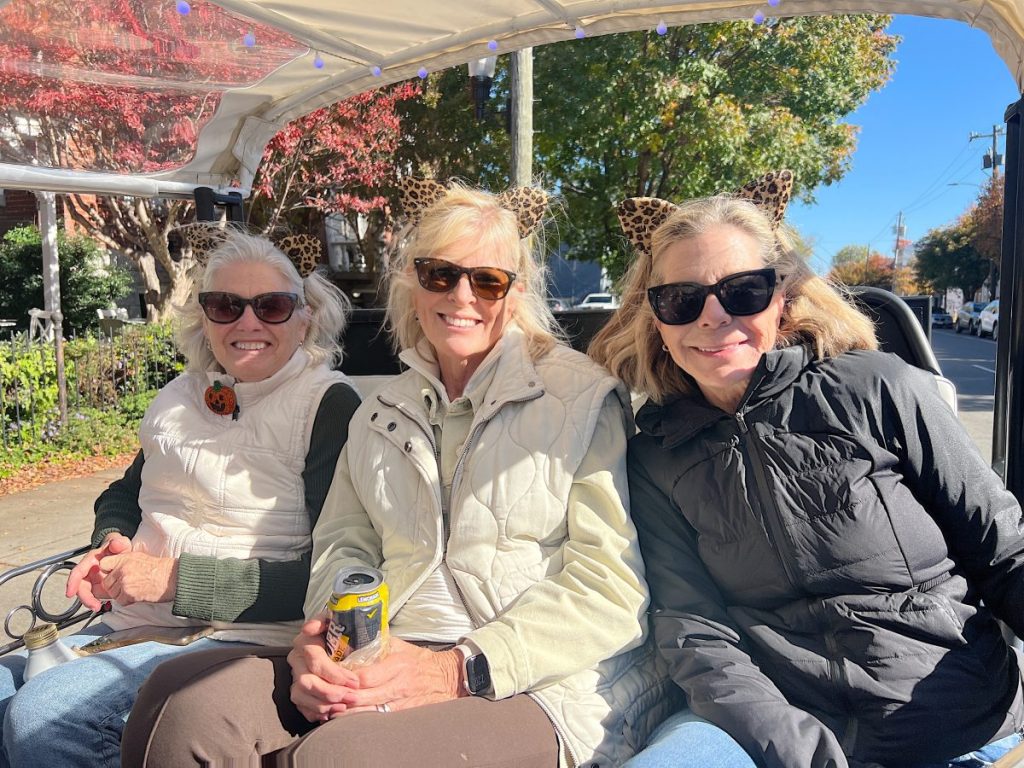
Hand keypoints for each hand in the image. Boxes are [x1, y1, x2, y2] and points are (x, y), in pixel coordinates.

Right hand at [65, 533, 131, 610]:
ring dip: (90, 601)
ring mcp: (93, 580)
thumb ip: (119, 543)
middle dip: (85, 598)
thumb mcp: (121, 543)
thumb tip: (115, 544)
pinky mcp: (99, 587)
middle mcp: (89, 570)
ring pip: (86, 593)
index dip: (72, 582)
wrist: (124, 552)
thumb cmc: (119, 547)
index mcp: (91, 560)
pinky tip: (101, 605)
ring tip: (97, 607)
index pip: (78, 572)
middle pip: (80, 586)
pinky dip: (96, 602)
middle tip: (93, 605)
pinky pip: (94, 596)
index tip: (70, 593)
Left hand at [96, 551, 177, 605]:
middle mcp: (122, 569)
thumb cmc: (159, 568)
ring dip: (120, 594)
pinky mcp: (128, 594)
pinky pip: (120, 601)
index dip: (107, 570)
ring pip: (112, 592)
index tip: (112, 573)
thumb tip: (112, 568)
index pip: (103, 564)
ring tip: (134, 589)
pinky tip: (137, 595)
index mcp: (124, 558)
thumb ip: (123, 561)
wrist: (171, 578)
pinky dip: (126, 600)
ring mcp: (125, 582)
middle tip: (126, 584)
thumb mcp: (139, 557)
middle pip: (106, 581)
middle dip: (114, 585)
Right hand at [288, 615, 360, 722]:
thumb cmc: (343, 630)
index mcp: (305, 642)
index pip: (315, 661)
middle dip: (330, 692)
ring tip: (345, 706)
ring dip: (324, 705)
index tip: (355, 682)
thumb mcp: (338, 619)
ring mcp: (295, 677)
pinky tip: (333, 712)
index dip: (335, 674)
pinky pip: (302, 708)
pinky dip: (317, 713)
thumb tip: (309, 628)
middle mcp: (296, 660)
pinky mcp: (298, 692)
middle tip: (352, 697)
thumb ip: (325, 619)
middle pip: (306, 682)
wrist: (342, 642)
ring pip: (301, 696)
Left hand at [336, 637, 465, 715]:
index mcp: (398, 664)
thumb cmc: (420, 660)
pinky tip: (348, 717)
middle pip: (364, 696)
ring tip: (332, 708)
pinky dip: (361, 719)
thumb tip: (352, 635)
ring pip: (369, 711)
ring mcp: (401, 701)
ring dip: (348, 712)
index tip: (332, 675)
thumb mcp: (400, 646)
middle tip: (326, 694)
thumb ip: (377, 642)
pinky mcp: (403, 714)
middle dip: (342, 697)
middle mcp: (399, 685)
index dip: (346, 679)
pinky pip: (378, 718)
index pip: (366, 676)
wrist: (447, 678)